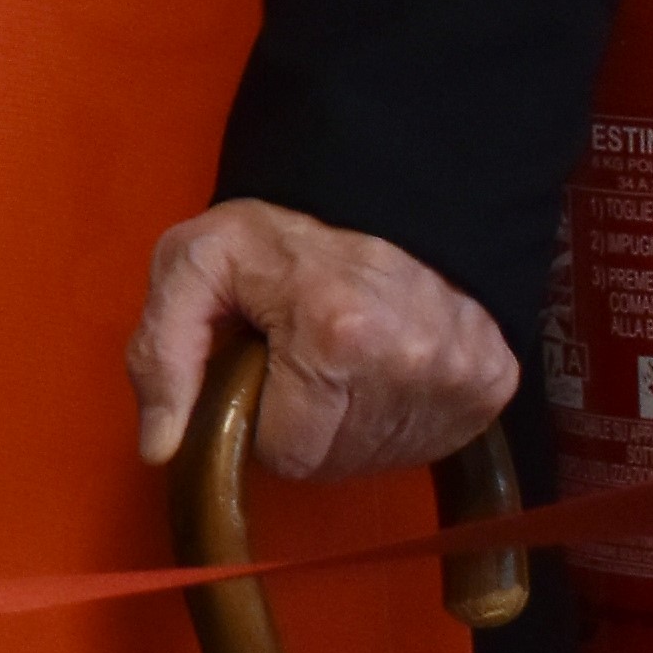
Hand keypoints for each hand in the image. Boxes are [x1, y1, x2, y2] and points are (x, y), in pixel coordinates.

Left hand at [126, 200, 522, 481]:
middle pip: (338, 462)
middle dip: (304, 424)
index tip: (260, 371)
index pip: (289, 453)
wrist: (374, 191)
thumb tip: (159, 448)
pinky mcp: (493, 383)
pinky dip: (399, 418)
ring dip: (351, 424)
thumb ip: (162, 355)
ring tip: (340, 361)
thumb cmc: (274, 236)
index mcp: (339, 336)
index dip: (261, 420)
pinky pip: (430, 442)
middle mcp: (415, 362)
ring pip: (382, 457)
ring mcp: (464, 375)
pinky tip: (383, 368)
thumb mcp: (192, 267)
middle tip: (298, 360)